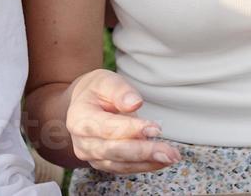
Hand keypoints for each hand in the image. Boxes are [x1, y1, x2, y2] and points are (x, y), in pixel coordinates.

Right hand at [65, 69, 181, 174]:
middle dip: (143, 152)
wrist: (85, 103)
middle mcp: (82, 142)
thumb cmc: (97, 90)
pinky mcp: (103, 163)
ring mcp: (91, 155)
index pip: (106, 128)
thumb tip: (135, 103)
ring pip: (120, 164)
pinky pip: (124, 168)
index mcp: (79, 118)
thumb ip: (120, 91)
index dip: (131, 129)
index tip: (156, 129)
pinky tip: (162, 160)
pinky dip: (144, 166)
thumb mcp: (106, 81)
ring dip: (147, 162)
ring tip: (171, 157)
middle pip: (114, 150)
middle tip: (169, 152)